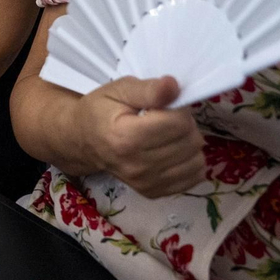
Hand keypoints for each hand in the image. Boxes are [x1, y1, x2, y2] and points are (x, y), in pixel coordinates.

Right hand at [73, 76, 204, 197]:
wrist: (83, 141)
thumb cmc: (101, 111)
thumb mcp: (119, 90)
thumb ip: (148, 89)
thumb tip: (174, 87)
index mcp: (126, 137)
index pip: (178, 123)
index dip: (177, 108)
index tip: (163, 105)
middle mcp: (137, 165)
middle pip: (190, 141)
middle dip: (185, 124)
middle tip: (165, 118)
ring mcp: (146, 182)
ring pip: (196, 160)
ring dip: (188, 143)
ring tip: (168, 134)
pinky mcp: (154, 192)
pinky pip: (193, 177)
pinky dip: (189, 161)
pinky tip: (173, 150)